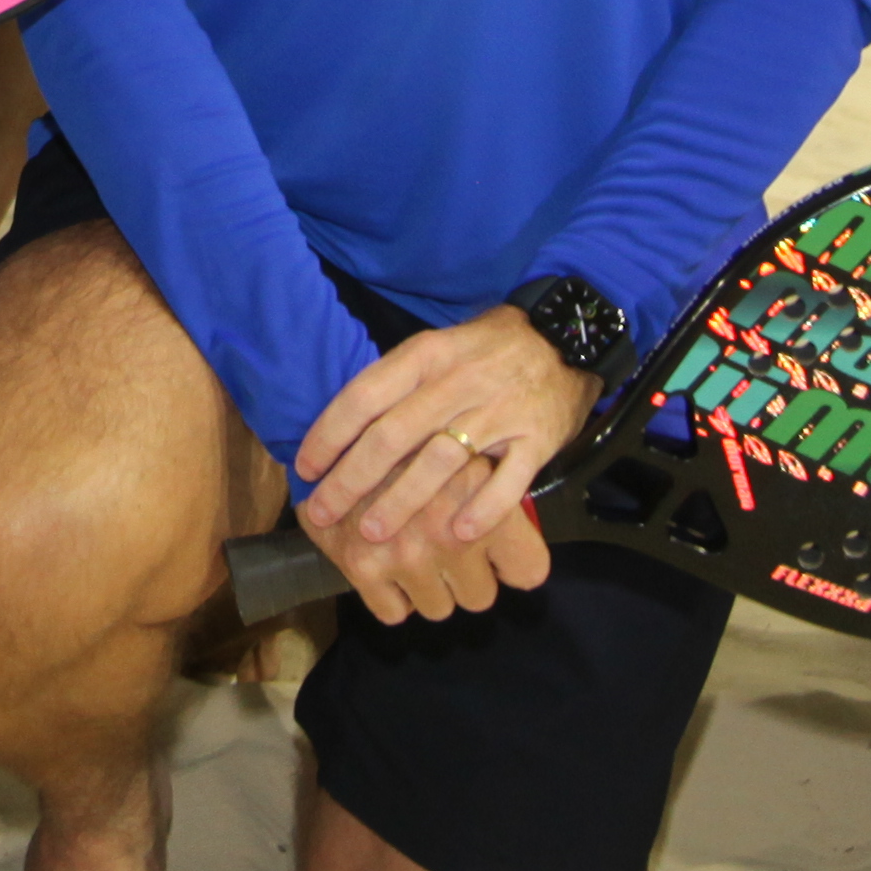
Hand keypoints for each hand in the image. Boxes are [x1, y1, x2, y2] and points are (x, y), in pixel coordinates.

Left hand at [288, 311, 589, 624]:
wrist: (564, 337)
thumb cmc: (485, 351)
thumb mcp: (436, 348)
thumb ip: (395, 382)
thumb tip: (337, 424)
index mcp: (426, 356)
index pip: (365, 396)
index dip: (329, 435)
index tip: (306, 469)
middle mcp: (457, 383)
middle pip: (393, 435)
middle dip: (351, 479)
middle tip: (322, 513)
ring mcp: (499, 412)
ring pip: (441, 461)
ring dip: (402, 500)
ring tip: (370, 532)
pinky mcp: (536, 439)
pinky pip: (507, 480)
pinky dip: (482, 508)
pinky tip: (457, 533)